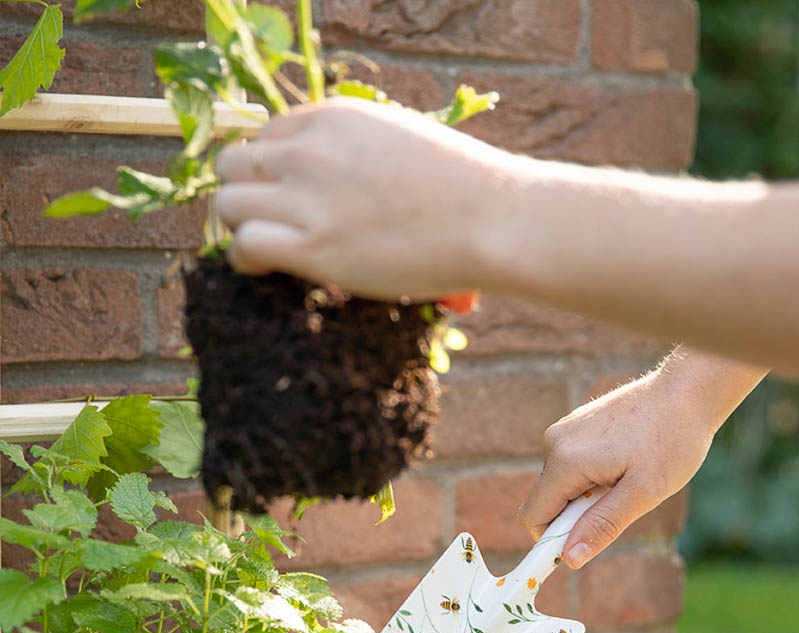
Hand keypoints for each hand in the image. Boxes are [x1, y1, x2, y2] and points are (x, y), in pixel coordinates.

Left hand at [214, 98, 510, 298]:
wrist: (491, 220)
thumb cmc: (465, 190)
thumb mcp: (402, 142)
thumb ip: (360, 154)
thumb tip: (345, 186)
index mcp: (332, 117)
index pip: (268, 136)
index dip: (272, 170)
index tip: (287, 197)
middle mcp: (310, 150)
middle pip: (233, 163)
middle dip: (244, 192)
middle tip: (268, 222)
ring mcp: (307, 197)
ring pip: (227, 202)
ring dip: (240, 226)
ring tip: (268, 247)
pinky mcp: (312, 246)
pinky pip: (243, 243)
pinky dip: (245, 257)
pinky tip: (265, 269)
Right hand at [518, 364, 717, 568]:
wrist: (688, 391)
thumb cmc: (672, 441)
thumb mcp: (642, 493)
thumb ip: (602, 526)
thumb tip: (569, 559)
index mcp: (565, 460)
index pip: (534, 516)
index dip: (552, 541)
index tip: (584, 548)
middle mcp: (555, 442)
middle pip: (548, 501)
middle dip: (578, 515)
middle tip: (622, 502)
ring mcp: (565, 429)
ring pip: (562, 484)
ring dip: (589, 495)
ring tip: (629, 477)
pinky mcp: (576, 424)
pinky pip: (572, 465)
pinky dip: (593, 476)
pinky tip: (627, 461)